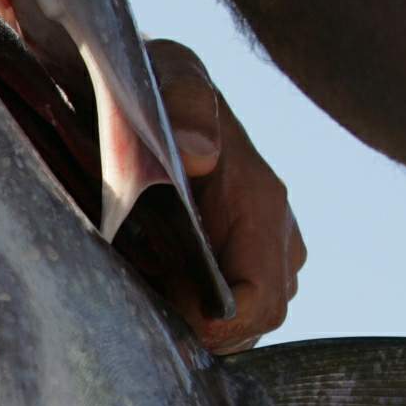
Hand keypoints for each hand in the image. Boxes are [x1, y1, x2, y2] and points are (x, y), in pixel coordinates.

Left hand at [150, 40, 304, 349]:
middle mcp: (272, 236)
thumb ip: (184, 102)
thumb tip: (201, 153)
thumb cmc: (151, 83)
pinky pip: (215, 315)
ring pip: (235, 327)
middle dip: (197, 331)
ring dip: (187, 325)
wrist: (135, 90)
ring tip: (135, 295)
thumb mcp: (165, 74)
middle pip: (251, 324)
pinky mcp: (231, 266)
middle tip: (133, 308)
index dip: (216, 327)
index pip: (262, 298)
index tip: (160, 319)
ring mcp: (255, 255)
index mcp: (261, 201)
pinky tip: (143, 293)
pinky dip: (182, 316)